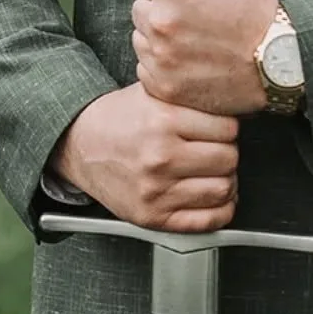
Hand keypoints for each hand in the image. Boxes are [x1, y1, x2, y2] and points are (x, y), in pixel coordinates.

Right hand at [53, 85, 238, 231]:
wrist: (79, 145)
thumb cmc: (118, 119)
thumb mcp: (152, 93)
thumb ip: (190, 97)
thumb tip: (234, 102)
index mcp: (163, 120)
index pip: (228, 127)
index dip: (230, 126)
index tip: (222, 128)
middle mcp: (161, 157)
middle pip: (228, 158)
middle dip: (228, 152)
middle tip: (216, 148)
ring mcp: (156, 191)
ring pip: (223, 189)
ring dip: (226, 180)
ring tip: (214, 171)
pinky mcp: (152, 217)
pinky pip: (208, 221)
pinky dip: (220, 210)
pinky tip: (213, 196)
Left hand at [131, 0, 277, 115]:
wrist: (275, 59)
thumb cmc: (254, 11)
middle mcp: (162, 21)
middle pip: (138, 8)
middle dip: (158, 8)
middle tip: (187, 16)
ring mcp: (161, 56)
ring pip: (140, 38)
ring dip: (157, 37)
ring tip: (190, 39)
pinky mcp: (163, 84)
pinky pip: (146, 67)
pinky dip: (161, 64)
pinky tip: (188, 60)